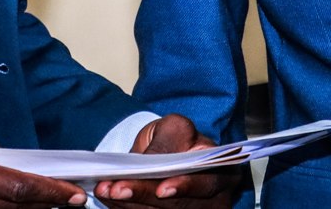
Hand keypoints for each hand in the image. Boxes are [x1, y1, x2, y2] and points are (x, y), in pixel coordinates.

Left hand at [92, 113, 240, 207]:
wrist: (170, 156)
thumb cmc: (174, 141)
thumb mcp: (173, 128)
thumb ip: (165, 142)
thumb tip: (148, 163)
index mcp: (222, 168)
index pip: (207, 182)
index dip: (184, 187)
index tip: (161, 190)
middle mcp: (216, 197)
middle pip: (181, 205)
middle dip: (145, 196)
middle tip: (116, 189)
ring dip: (132, 205)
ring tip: (108, 191)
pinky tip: (113, 201)